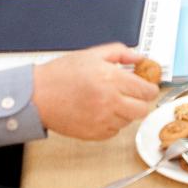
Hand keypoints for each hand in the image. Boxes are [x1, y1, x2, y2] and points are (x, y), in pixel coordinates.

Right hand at [32, 44, 158, 139]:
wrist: (37, 96)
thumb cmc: (60, 75)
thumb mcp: (92, 54)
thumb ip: (120, 53)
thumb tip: (139, 57)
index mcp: (111, 79)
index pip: (146, 90)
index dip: (150, 88)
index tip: (147, 86)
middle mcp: (109, 102)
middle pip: (143, 110)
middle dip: (141, 101)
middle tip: (132, 94)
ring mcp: (102, 120)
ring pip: (129, 121)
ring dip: (125, 111)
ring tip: (109, 100)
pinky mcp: (94, 134)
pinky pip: (115, 131)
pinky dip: (112, 122)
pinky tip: (100, 110)